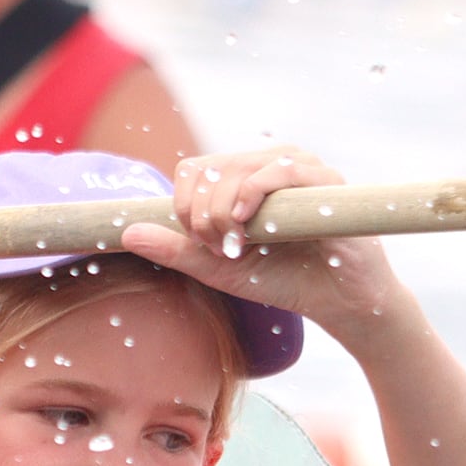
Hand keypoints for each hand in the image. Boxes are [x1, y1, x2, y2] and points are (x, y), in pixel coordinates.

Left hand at [119, 146, 413, 345]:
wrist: (338, 301)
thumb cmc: (282, 279)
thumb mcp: (218, 268)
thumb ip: (175, 250)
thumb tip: (126, 234)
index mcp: (244, 177)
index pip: (193, 170)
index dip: (184, 207)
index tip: (202, 243)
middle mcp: (269, 163)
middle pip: (210, 170)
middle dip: (202, 216)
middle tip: (221, 250)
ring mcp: (300, 167)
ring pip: (238, 168)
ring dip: (223, 210)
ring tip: (236, 244)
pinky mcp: (326, 181)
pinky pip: (281, 169)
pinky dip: (254, 195)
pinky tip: (247, 225)